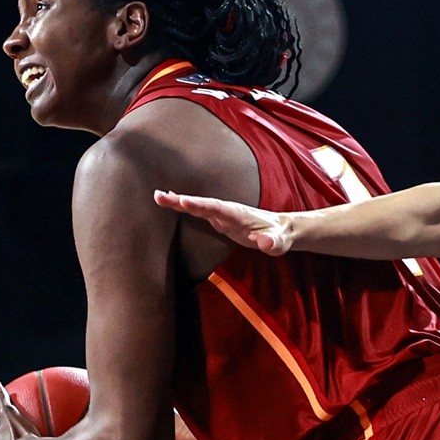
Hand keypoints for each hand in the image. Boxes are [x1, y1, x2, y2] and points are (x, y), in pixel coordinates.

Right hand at [154, 190, 293, 254]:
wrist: (281, 230)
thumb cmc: (280, 237)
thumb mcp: (279, 242)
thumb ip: (272, 242)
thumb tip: (265, 243)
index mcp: (239, 214)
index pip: (217, 208)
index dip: (200, 205)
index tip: (182, 201)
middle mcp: (228, 211)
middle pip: (202, 204)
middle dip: (181, 200)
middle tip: (159, 196)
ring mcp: (223, 214)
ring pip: (198, 207)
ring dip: (178, 202)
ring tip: (157, 197)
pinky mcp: (220, 220)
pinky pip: (199, 212)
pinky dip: (185, 207)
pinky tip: (172, 203)